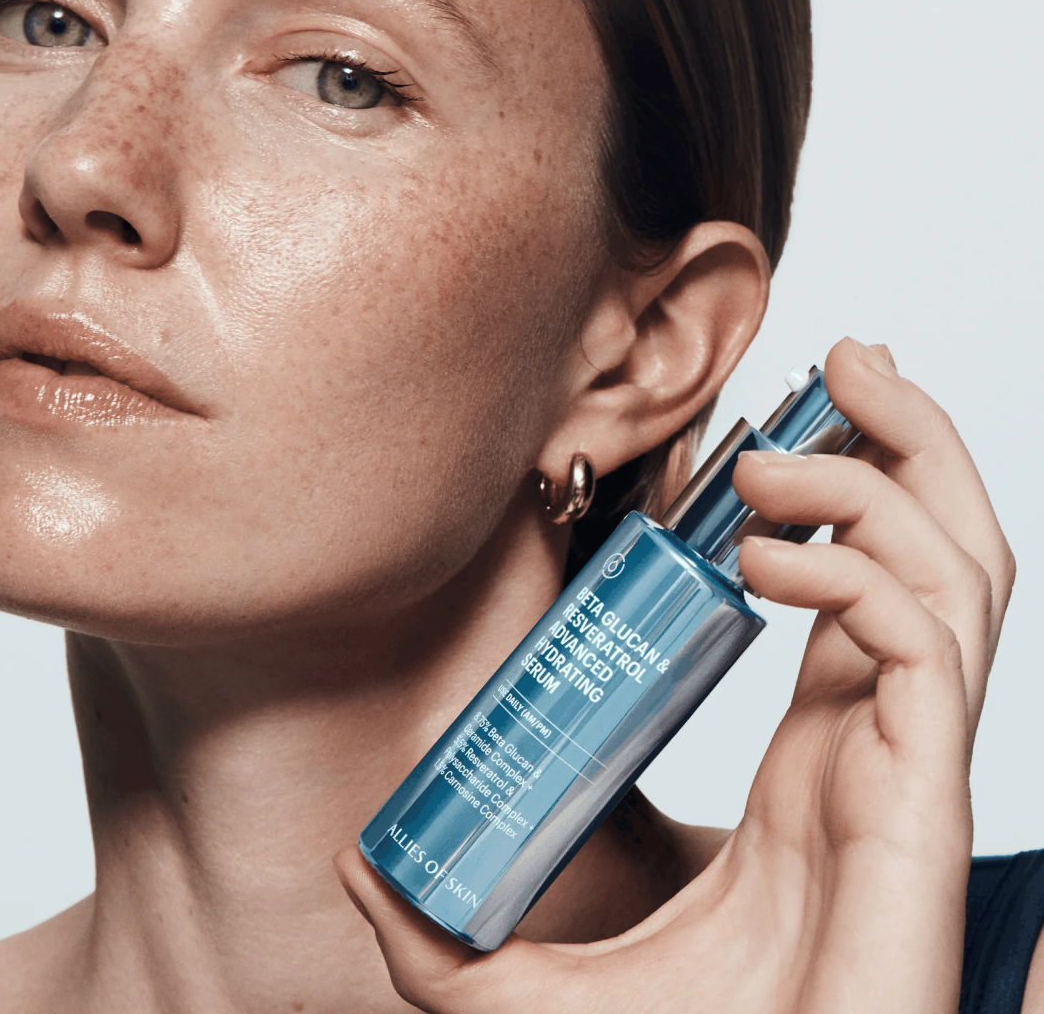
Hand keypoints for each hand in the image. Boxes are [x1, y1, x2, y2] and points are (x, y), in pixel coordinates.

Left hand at [336, 338, 1014, 1013]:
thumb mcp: (543, 983)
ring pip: (961, 574)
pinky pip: (925, 640)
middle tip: (846, 363)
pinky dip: (858, 574)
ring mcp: (909, 764)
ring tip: (775, 460)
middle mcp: (881, 743)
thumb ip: (444, 936)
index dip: (842, 505)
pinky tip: (769, 563)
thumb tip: (355, 868)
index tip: (771, 442)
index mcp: (827, 754)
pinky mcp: (920, 795)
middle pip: (941, 552)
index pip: (869, 594)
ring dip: (881, 481)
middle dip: (906, 441)